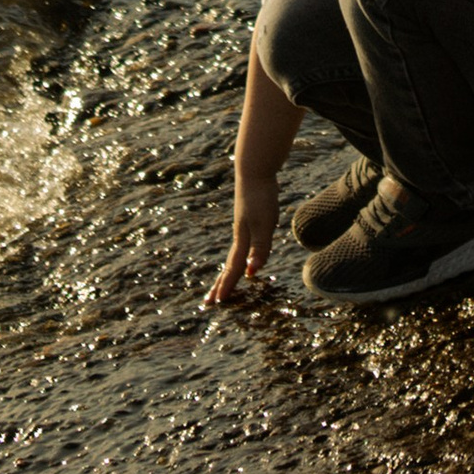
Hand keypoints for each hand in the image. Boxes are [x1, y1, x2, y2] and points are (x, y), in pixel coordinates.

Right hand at [207, 172, 279, 306]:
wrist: (255, 169)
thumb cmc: (260, 196)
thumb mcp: (265, 224)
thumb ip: (260, 247)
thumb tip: (251, 272)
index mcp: (242, 239)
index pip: (233, 269)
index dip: (226, 286)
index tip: (216, 304)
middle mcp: (240, 235)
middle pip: (229, 265)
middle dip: (220, 284)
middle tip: (209, 301)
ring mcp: (243, 226)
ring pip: (235, 255)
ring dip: (229, 272)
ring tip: (223, 282)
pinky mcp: (248, 219)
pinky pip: (243, 245)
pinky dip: (239, 257)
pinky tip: (243, 255)